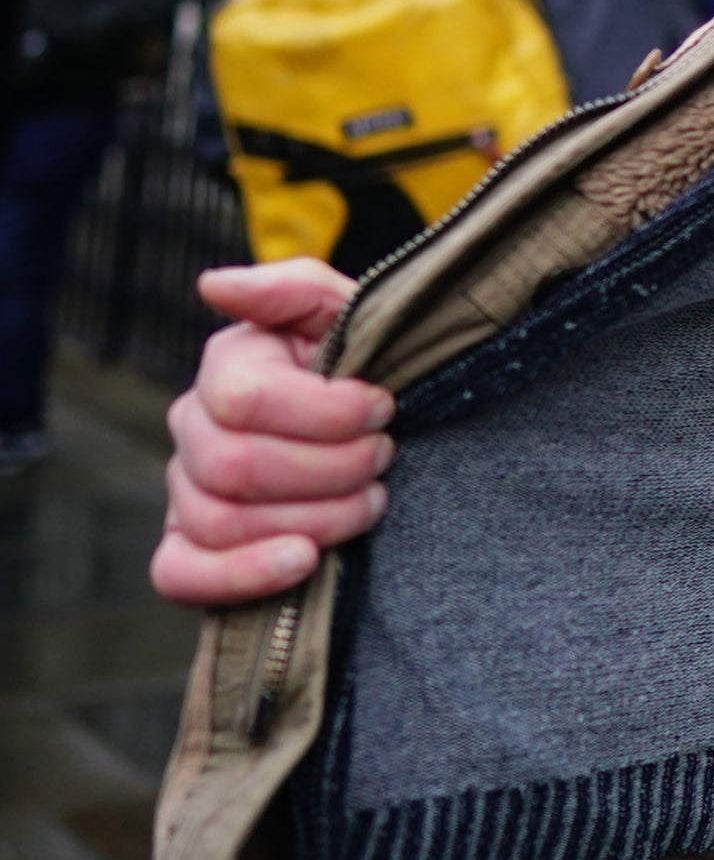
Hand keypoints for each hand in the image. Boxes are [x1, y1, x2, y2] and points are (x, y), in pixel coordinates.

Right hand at [151, 260, 395, 608]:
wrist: (386, 432)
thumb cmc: (369, 369)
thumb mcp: (350, 314)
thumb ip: (294, 289)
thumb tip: (214, 285)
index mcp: (227, 366)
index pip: (246, 399)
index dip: (327, 411)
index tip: (384, 408)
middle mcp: (192, 427)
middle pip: (235, 466)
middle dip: (333, 468)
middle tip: (385, 457)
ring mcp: (185, 490)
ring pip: (222, 521)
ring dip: (317, 518)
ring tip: (371, 501)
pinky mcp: (189, 548)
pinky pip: (181, 574)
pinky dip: (242, 574)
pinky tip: (305, 560)